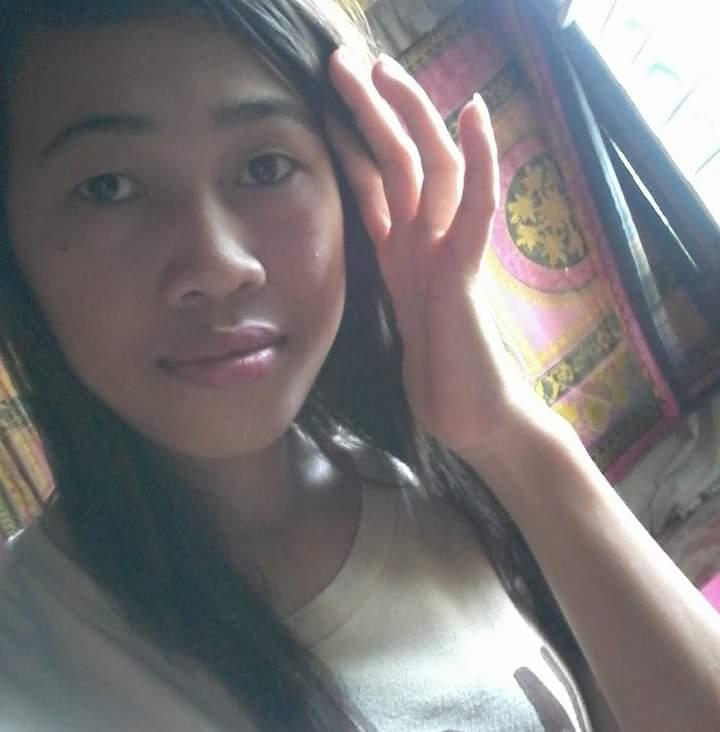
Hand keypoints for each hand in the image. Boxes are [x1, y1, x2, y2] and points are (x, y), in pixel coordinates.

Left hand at [327, 48, 551, 462]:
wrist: (473, 419)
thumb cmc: (437, 377)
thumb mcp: (393, 320)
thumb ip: (384, 285)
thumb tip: (356, 263)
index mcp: (401, 255)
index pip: (375, 183)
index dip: (351, 138)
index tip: (323, 98)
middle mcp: (425, 243)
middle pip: (401, 160)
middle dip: (373, 109)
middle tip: (342, 60)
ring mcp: (448, 253)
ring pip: (433, 171)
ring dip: (410, 118)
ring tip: (386, 68)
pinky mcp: (467, 274)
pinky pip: (477, 209)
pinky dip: (481, 162)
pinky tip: (476, 116)